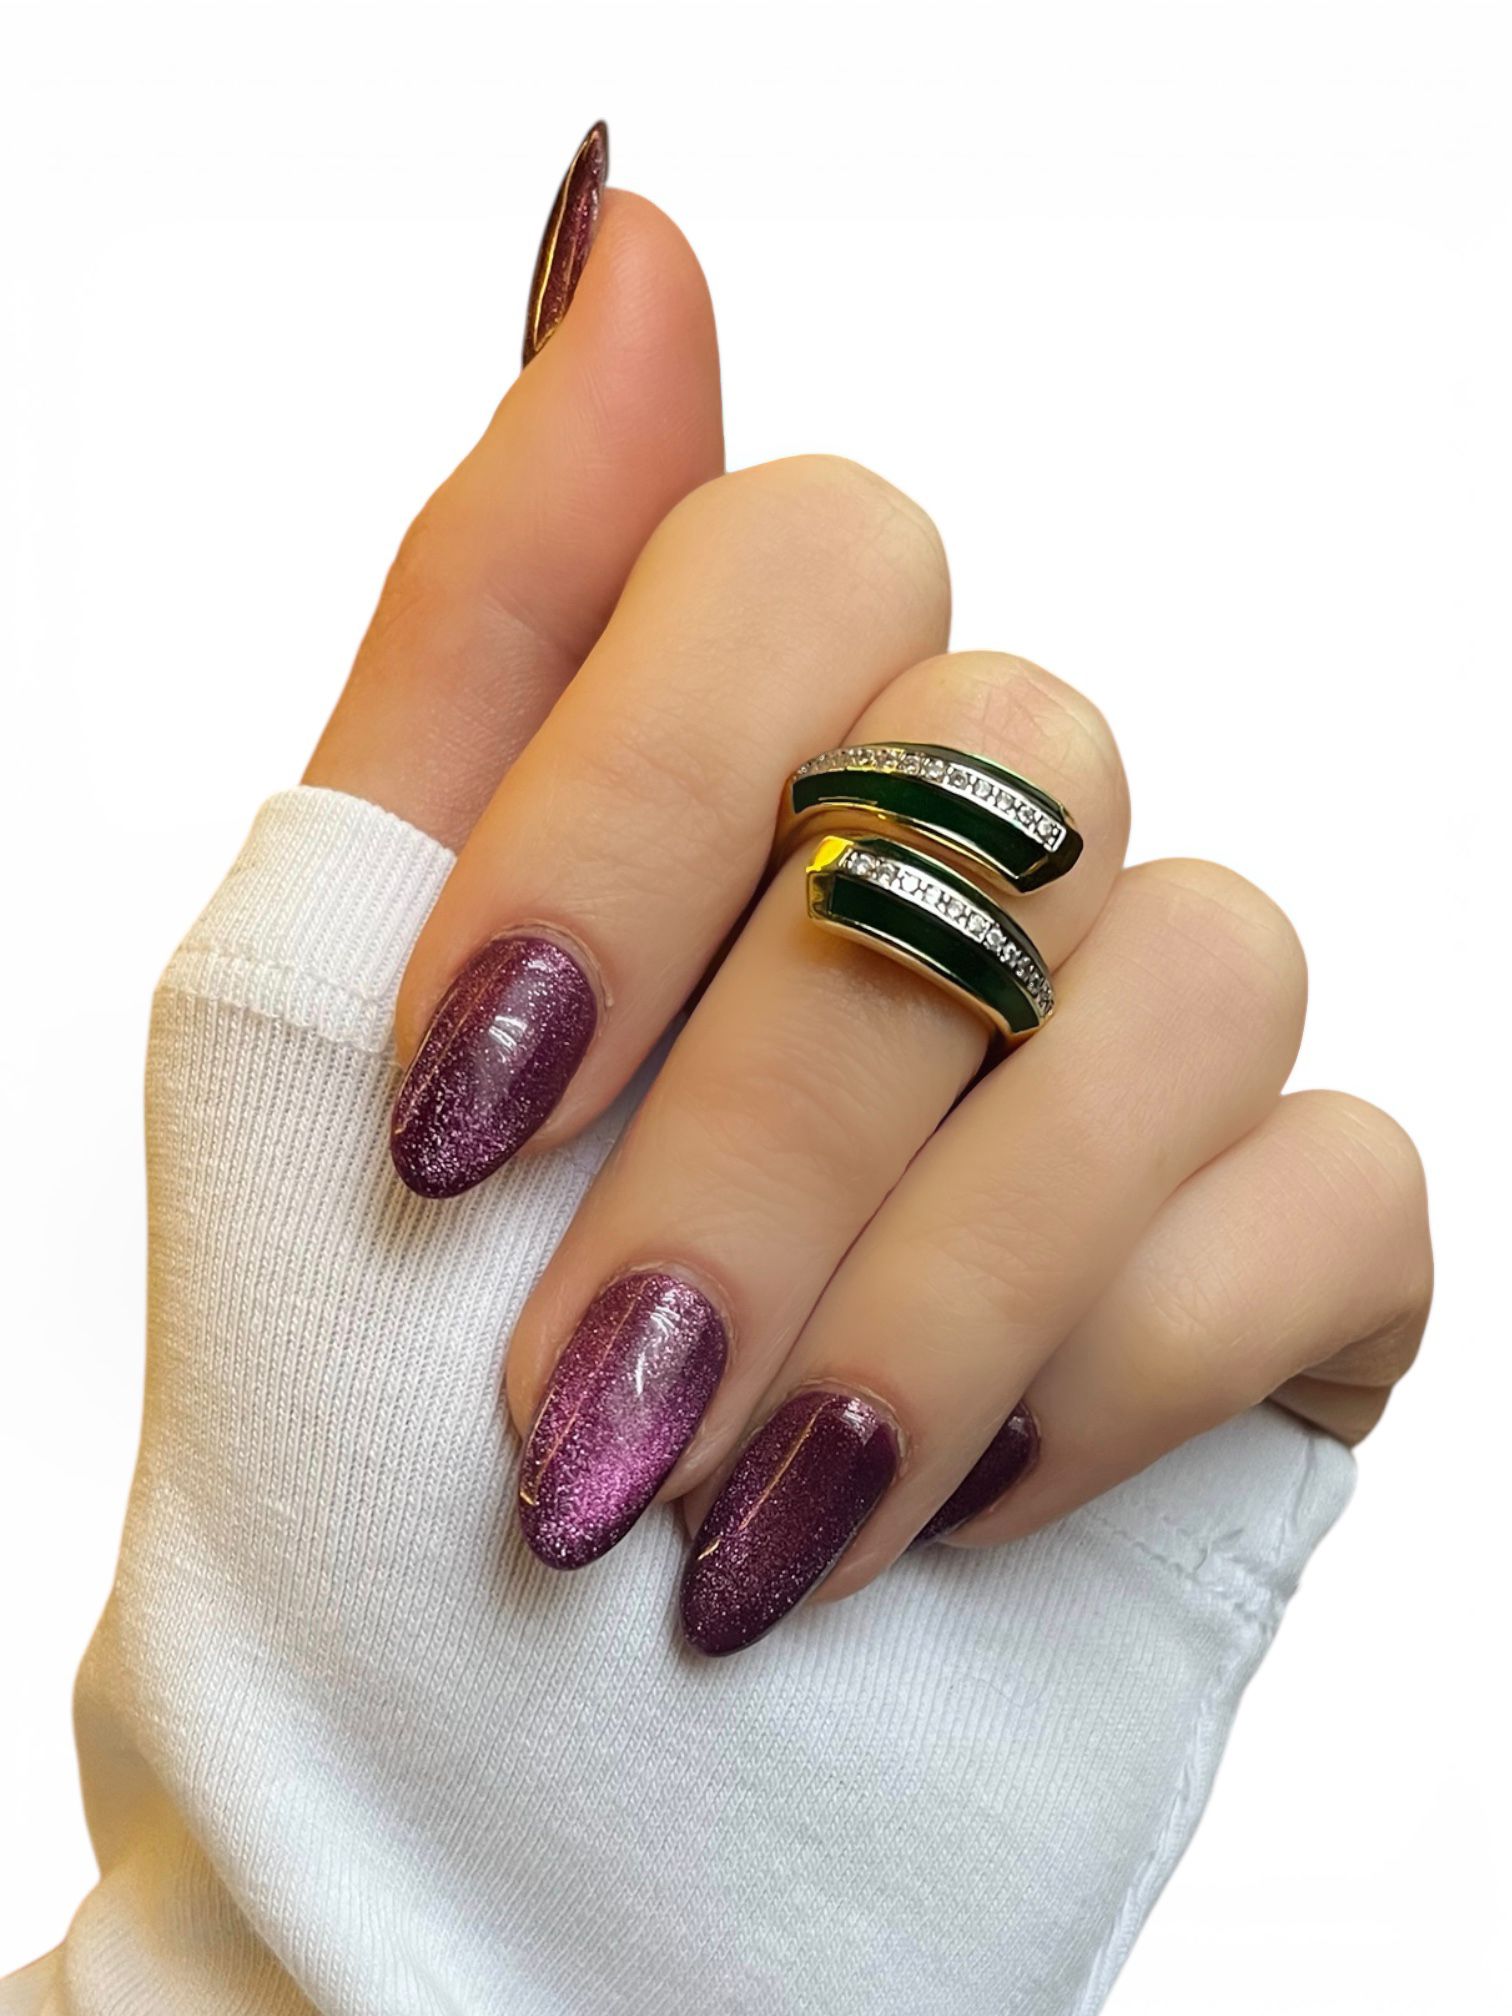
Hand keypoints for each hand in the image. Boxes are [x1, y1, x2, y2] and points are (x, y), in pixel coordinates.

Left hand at [307, 142, 1430, 1656]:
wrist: (490, 1814)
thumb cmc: (362, 1439)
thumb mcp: (333, 1017)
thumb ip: (486, 625)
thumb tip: (633, 222)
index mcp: (740, 792)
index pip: (807, 547)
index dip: (637, 797)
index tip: (466, 1092)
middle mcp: (966, 882)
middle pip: (1002, 770)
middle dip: (760, 1126)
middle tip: (583, 1409)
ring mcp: (1136, 1069)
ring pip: (1194, 962)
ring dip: (935, 1270)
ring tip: (749, 1517)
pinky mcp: (1284, 1262)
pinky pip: (1332, 1186)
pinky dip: (1108, 1361)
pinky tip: (941, 1511)